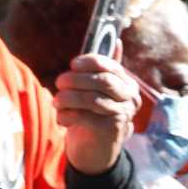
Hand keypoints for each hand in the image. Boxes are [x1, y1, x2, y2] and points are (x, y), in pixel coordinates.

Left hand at [55, 52, 141, 173]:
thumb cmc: (95, 112)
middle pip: (103, 81)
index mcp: (128, 85)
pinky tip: (62, 117)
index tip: (73, 64)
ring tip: (57, 102)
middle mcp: (130, 99)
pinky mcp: (111, 130)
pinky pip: (85, 116)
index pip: (111, 66)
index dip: (90, 62)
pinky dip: (67, 115)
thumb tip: (117, 40)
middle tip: (59, 82)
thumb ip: (105, 68)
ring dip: (67, 98)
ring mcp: (123, 115)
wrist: (98, 148)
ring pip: (92, 99)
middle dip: (76, 79)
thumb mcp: (101, 89)